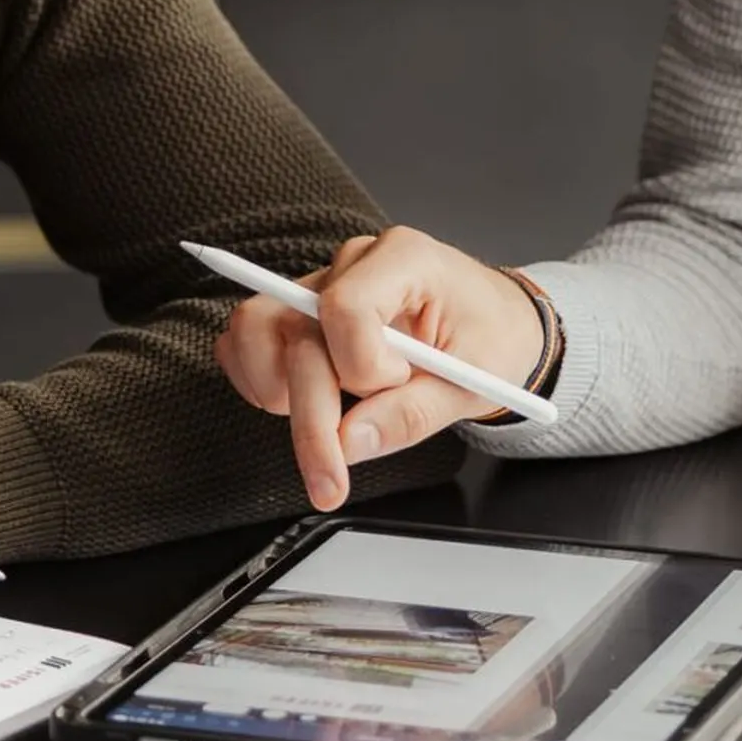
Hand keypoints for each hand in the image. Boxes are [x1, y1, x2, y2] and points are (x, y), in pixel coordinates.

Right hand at [214, 227, 547, 512]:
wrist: (494, 320)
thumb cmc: (490, 338)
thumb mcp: (473, 382)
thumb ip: (410, 414)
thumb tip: (346, 443)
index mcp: (403, 258)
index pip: (346, 307)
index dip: (361, 367)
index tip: (396, 389)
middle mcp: (352, 262)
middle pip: (297, 333)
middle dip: (311, 419)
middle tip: (330, 482)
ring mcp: (319, 283)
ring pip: (255, 328)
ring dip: (275, 390)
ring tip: (322, 421)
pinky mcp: (299, 310)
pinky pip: (247, 337)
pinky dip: (257, 380)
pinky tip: (297, 405)